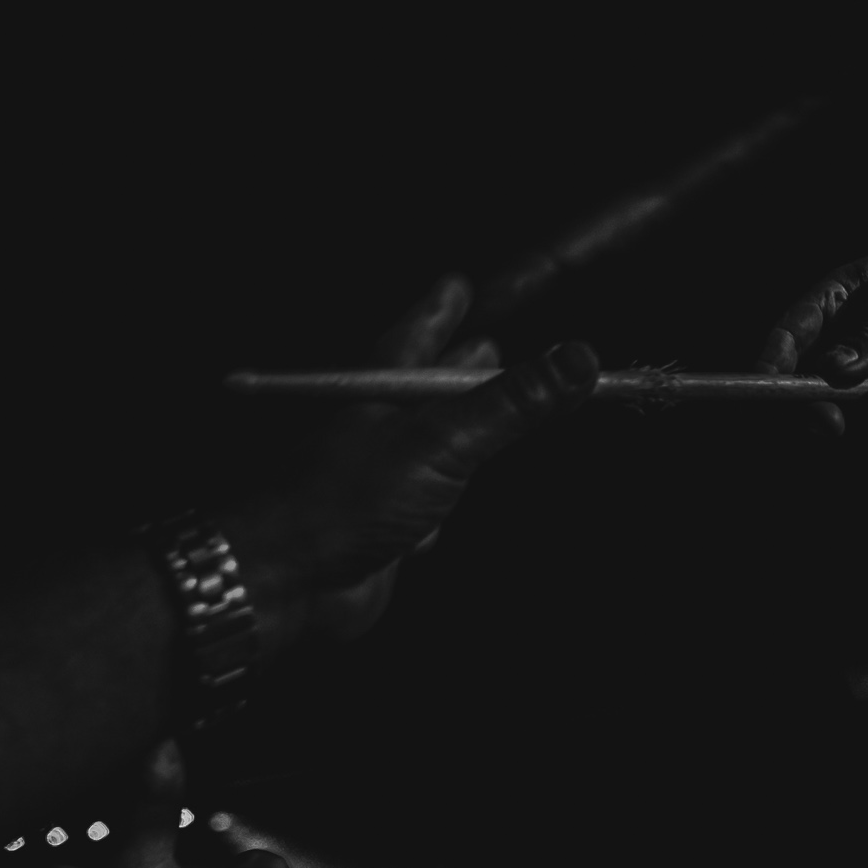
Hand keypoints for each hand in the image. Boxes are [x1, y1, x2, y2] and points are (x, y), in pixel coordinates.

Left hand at [225, 276, 596, 656]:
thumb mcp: (444, 441)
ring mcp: (375, 480)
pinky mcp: (380, 532)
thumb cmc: (347, 499)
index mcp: (378, 386)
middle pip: (423, 387)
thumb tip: (581, 358)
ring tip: (476, 426)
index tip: (455, 283)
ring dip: (451, 442)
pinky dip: (434, 514)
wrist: (285, 584)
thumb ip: (514, 403)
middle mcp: (374, 426)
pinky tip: (436, 529)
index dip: (438, 308)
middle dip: (454, 367)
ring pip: (426, 450)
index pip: (415, 332)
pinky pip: (420, 510)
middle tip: (483, 344)